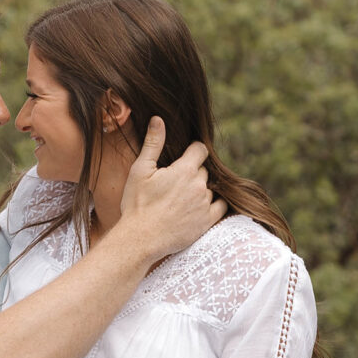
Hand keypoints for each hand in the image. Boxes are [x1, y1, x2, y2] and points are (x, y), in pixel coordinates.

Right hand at [119, 117, 225, 260]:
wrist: (140, 238)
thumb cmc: (136, 204)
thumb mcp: (140, 171)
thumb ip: (153, 144)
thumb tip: (158, 119)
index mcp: (184, 170)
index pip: (199, 149)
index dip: (192, 151)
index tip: (184, 157)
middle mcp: (199, 185)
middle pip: (203, 170)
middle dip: (192, 173)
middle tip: (174, 183)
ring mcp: (205, 204)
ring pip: (209, 188)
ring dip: (200, 189)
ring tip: (180, 199)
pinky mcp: (207, 221)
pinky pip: (220, 206)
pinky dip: (213, 204)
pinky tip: (199, 206)